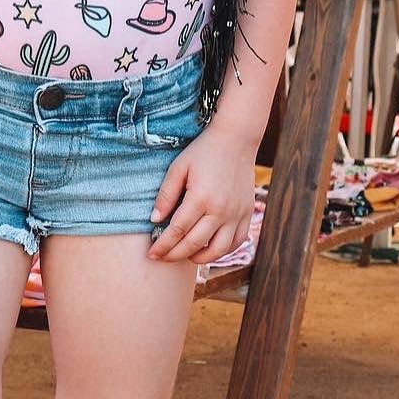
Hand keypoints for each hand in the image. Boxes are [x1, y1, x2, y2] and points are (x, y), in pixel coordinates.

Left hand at [147, 123, 257, 265]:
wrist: (236, 139)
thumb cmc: (203, 151)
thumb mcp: (178, 168)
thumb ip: (166, 195)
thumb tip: (154, 220)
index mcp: (201, 197)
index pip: (177, 231)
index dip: (163, 245)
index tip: (152, 253)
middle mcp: (221, 210)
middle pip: (194, 244)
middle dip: (174, 254)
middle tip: (162, 257)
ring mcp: (237, 214)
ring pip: (218, 250)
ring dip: (199, 258)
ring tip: (186, 255)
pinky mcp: (247, 213)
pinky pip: (236, 242)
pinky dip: (222, 251)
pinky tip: (209, 248)